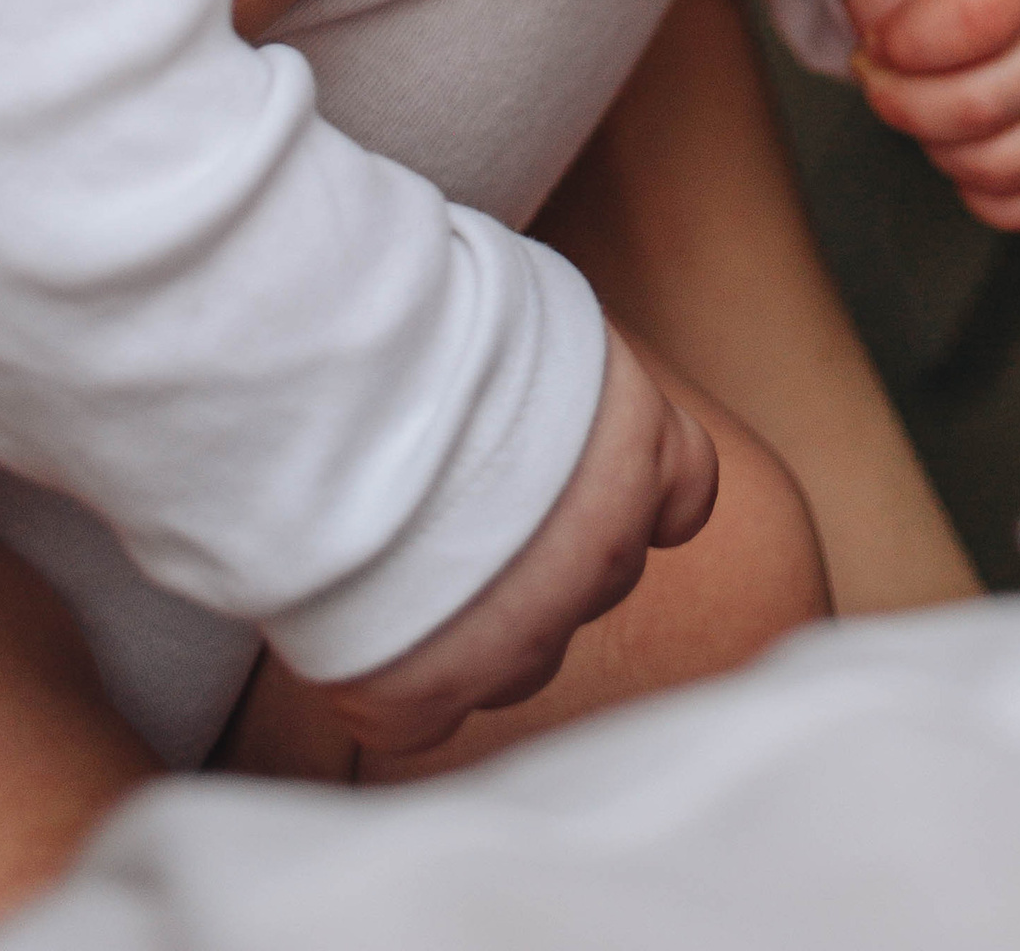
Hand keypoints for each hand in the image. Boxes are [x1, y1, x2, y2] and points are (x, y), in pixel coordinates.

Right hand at [313, 327, 718, 763]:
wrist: (336, 378)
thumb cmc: (420, 310)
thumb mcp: (532, 307)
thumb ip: (566, 375)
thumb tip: (543, 377)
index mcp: (640, 444)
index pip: (682, 491)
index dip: (631, 492)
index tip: (579, 483)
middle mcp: (603, 550)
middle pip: (595, 579)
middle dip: (541, 555)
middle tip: (460, 505)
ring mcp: (521, 636)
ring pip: (521, 660)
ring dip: (475, 623)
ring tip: (399, 554)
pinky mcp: (426, 692)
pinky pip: (423, 713)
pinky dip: (392, 680)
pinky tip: (353, 622)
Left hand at [833, 0, 1019, 231]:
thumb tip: (892, 73)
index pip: (982, 13)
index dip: (910, 42)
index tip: (877, 35)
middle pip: (994, 101)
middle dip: (906, 103)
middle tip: (879, 72)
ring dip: (944, 150)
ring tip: (920, 104)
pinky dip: (995, 194)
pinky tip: (957, 152)